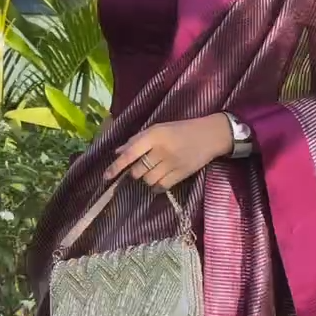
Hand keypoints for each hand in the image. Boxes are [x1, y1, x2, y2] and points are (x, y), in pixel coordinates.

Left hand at [104, 116, 232, 189]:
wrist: (210, 135)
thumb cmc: (181, 130)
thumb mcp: (159, 128)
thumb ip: (137, 140)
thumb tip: (117, 151)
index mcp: (154, 135)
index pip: (130, 153)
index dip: (116, 166)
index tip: (106, 176)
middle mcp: (161, 149)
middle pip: (137, 170)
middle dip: (136, 172)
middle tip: (143, 166)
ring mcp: (172, 163)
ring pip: (148, 180)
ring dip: (147, 179)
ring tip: (155, 170)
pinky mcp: (181, 174)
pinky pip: (161, 187)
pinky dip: (156, 187)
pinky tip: (159, 181)